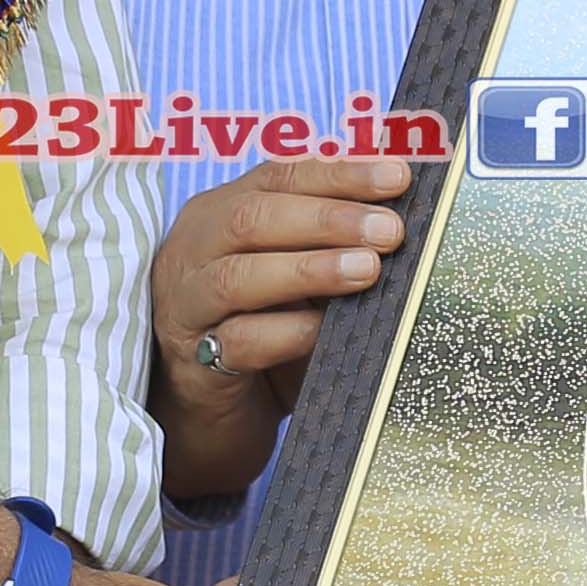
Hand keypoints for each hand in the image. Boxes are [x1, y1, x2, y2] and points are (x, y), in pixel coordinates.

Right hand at [145, 157, 408, 508]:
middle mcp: (193, 252)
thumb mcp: (296, 274)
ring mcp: (184, 307)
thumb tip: (401, 214)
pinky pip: (239, 341)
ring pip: (237, 276)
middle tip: (389, 230)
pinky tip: (325, 329)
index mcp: (219, 213)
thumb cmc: (262, 327)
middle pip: (252, 218)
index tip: (399, 177)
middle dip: (328, 219)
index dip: (340, 174)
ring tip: (367, 269)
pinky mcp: (194, 364)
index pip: (279, 176)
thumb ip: (331, 242)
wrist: (210, 411)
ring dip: (309, 269)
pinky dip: (287, 332)